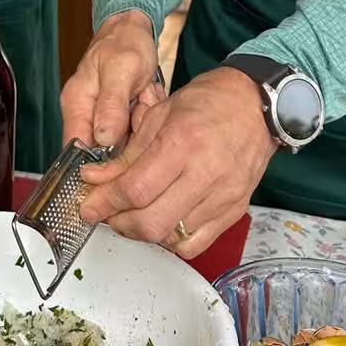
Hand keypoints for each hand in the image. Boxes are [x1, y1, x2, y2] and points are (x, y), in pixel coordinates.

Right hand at [60, 11, 165, 150]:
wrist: (134, 27)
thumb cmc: (124, 42)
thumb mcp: (120, 70)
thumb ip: (111, 104)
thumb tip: (102, 139)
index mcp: (76, 104)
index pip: (76, 149)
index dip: (98, 161)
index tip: (125, 150)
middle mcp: (85, 115)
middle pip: (105, 150)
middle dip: (129, 135)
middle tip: (140, 104)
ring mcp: (103, 117)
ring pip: (124, 142)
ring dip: (140, 124)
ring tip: (144, 96)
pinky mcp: (119, 117)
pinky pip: (134, 131)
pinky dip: (145, 119)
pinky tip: (147, 98)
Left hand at [76, 66, 276, 259]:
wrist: (256, 104)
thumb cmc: (210, 102)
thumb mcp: (159, 115)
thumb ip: (126, 154)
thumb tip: (96, 178)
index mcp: (182, 143)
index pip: (134, 189)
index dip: (104, 202)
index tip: (90, 205)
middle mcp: (205, 173)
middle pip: (151, 222)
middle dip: (119, 223)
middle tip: (108, 212)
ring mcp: (223, 196)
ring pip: (171, 237)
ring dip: (143, 232)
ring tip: (133, 214)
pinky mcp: (234, 210)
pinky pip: (196, 244)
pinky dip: (172, 240)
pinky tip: (163, 222)